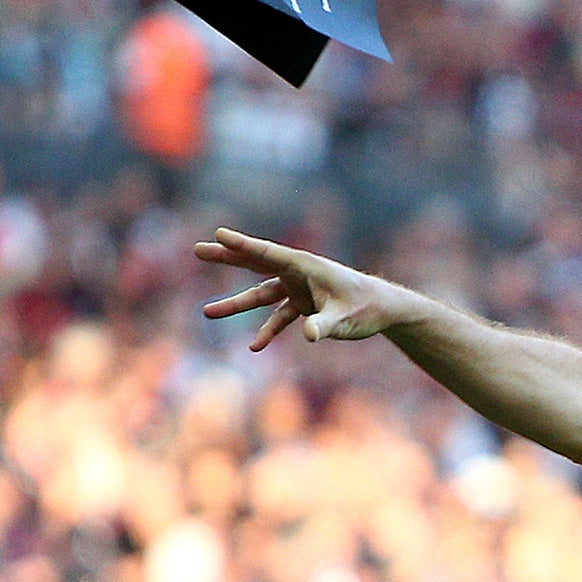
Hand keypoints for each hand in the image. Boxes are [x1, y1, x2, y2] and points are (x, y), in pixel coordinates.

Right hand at [194, 226, 413, 349]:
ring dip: (237, 303)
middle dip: (227, 258)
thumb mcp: (345, 319)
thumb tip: (307, 335)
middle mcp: (298, 273)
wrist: (384, 310)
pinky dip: (267, 331)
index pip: (268, 253)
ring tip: (207, 312)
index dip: (242, 245)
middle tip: (198, 250)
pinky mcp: (303, 305)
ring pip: (261, 294)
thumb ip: (324, 325)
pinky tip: (255, 348)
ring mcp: (299, 289)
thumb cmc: (366, 308)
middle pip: (256, 264)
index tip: (218, 234)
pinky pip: (278, 317)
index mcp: (306, 266)